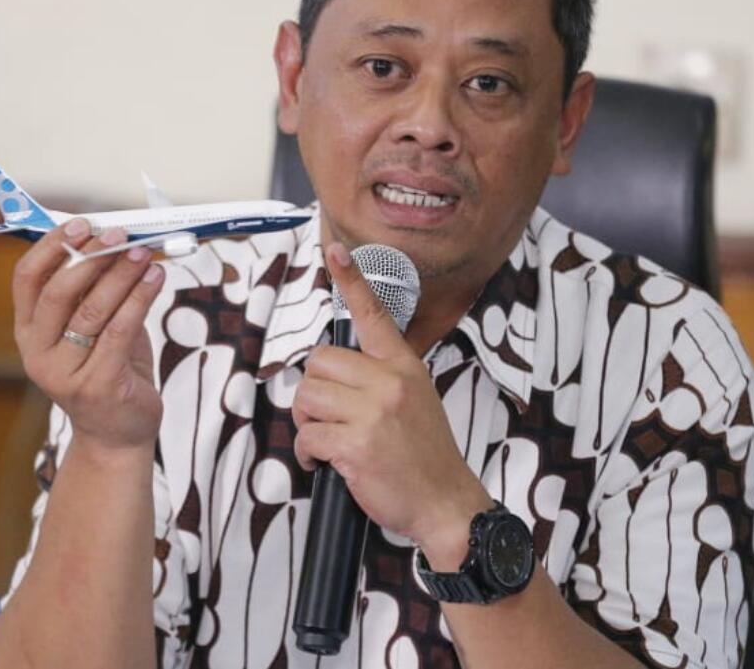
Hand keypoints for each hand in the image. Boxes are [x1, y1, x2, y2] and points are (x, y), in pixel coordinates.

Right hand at [12, 219, 165, 455]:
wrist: (117, 436)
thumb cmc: (109, 371)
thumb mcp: (92, 329)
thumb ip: (93, 291)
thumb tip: (112, 239)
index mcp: (29, 332)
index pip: (27, 279)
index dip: (51, 246)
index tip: (81, 224)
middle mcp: (38, 353)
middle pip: (58, 292)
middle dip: (91, 257)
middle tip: (120, 235)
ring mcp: (65, 374)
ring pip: (93, 311)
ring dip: (122, 275)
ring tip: (146, 253)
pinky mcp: (98, 386)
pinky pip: (121, 331)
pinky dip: (141, 299)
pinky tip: (157, 279)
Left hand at [292, 243, 490, 568]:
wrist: (446, 503)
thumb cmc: (426, 457)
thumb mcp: (417, 401)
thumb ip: (382, 380)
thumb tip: (337, 373)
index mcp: (404, 367)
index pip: (374, 315)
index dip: (352, 280)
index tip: (334, 250)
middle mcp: (389, 383)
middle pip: (318, 362)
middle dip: (313, 391)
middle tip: (327, 417)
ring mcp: (374, 413)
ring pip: (307, 398)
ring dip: (307, 424)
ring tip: (329, 442)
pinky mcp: (357, 445)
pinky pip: (308, 436)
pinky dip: (308, 454)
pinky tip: (326, 464)